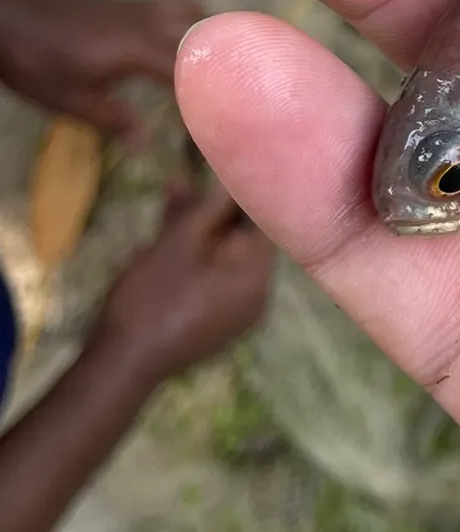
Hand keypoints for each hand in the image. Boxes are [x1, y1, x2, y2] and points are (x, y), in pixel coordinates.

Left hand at [0, 0, 201, 145]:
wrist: (5, 19)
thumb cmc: (36, 63)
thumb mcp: (72, 101)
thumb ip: (115, 120)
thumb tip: (147, 145)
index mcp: (140, 49)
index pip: (192, 73)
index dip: (210, 97)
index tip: (219, 119)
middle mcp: (148, 22)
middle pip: (205, 32)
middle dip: (221, 61)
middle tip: (227, 92)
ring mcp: (138, 7)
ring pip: (193, 10)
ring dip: (208, 33)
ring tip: (211, 63)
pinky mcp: (126, 2)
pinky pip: (174, 3)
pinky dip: (190, 19)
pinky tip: (180, 41)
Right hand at [94, 177, 274, 386]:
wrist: (124, 361)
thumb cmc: (154, 296)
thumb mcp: (180, 243)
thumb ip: (209, 209)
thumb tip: (231, 180)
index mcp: (257, 274)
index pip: (263, 222)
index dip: (242, 193)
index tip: (221, 170)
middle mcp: (257, 293)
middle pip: (241, 239)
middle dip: (213, 209)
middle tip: (185, 181)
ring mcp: (236, 310)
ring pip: (222, 257)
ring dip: (198, 228)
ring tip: (172, 192)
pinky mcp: (214, 319)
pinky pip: (212, 277)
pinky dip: (195, 255)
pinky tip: (171, 230)